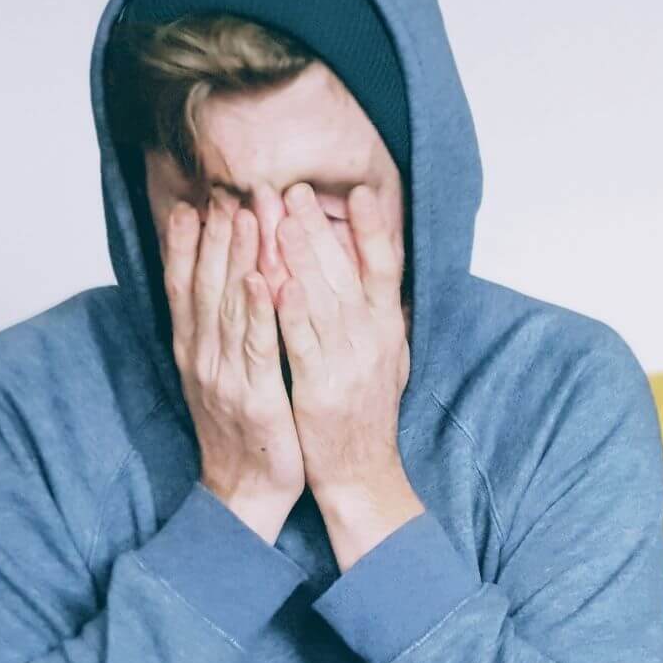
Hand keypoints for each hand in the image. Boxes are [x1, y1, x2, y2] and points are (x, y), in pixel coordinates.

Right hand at [164, 192, 304, 542]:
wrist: (245, 492)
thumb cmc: (242, 431)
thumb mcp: (219, 376)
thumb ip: (216, 333)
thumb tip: (219, 288)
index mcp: (193, 351)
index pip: (184, 286)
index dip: (187, 244)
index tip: (194, 201)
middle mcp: (202, 357)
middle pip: (204, 285)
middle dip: (215, 235)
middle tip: (225, 191)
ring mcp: (225, 376)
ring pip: (228, 306)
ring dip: (236, 257)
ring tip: (246, 214)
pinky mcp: (255, 396)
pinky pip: (256, 346)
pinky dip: (256, 310)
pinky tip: (260, 278)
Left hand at [275, 181, 421, 568]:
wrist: (362, 474)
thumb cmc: (365, 415)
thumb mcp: (387, 359)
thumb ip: (379, 317)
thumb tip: (379, 273)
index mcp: (388, 330)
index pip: (385, 268)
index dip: (373, 229)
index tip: (359, 191)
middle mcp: (373, 341)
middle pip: (346, 273)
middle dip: (317, 228)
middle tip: (292, 188)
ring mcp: (348, 364)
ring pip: (322, 299)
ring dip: (300, 257)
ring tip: (278, 216)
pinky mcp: (320, 388)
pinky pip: (303, 343)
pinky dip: (290, 311)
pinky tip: (274, 281)